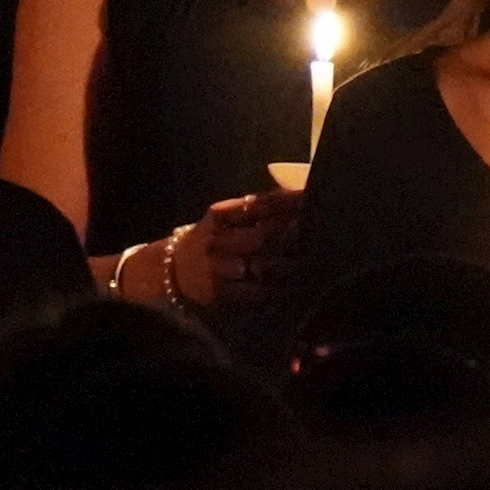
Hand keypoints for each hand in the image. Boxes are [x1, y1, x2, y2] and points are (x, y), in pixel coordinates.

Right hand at [166, 190, 305, 307]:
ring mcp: (219, 268)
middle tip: (316, 231)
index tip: (311, 199)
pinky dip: (278, 288)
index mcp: (220, 215)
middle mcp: (218, 240)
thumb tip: (298, 196)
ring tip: (310, 259)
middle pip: (263, 236)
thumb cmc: (211, 239)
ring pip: (263, 266)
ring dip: (289, 263)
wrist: (172, 271)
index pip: (260, 204)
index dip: (289, 202)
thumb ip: (255, 208)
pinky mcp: (222, 293)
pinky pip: (257, 291)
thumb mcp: (223, 217)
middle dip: (292, 234)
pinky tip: (292, 283)